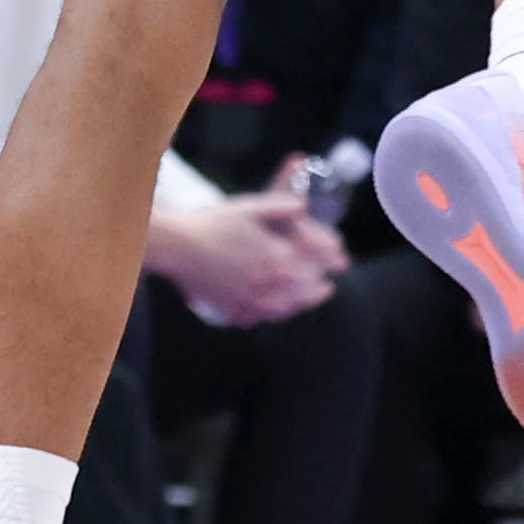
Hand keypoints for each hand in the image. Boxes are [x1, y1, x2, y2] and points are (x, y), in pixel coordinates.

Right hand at [151, 194, 344, 324]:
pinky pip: (261, 317)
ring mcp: (252, 300)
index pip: (316, 261)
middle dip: (320, 286)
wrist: (181, 248)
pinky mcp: (235, 309)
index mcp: (278, 257)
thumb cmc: (216, 223)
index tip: (342, 260)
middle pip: (306, 291)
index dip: (332, 259)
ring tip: (309, 300)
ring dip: (302, 304)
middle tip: (329, 285)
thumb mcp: (251, 206)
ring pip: (286, 309)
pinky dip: (274, 314)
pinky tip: (274, 309)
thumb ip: (281, 206)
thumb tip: (304, 206)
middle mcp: (270, 284)